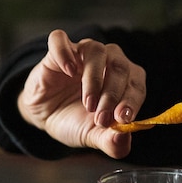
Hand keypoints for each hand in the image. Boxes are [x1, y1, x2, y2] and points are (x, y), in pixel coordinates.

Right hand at [18, 30, 145, 157]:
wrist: (44, 115)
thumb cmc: (75, 120)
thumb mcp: (93, 136)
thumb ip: (111, 142)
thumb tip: (123, 139)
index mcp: (125, 81)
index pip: (136, 84)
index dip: (132, 101)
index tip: (123, 119)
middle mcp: (108, 61)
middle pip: (120, 67)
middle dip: (112, 95)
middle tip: (101, 119)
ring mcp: (83, 53)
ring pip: (96, 51)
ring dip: (94, 79)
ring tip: (87, 103)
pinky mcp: (58, 50)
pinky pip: (61, 40)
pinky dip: (65, 53)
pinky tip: (68, 71)